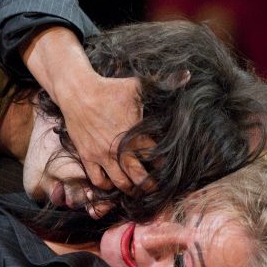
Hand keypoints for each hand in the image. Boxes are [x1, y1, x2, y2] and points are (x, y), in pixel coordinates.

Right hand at [21, 26, 155, 196]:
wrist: (78, 92)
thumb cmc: (109, 88)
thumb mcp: (137, 86)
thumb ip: (165, 84)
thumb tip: (188, 75)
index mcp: (135, 135)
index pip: (156, 159)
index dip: (164, 167)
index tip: (169, 170)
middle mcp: (120, 150)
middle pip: (140, 178)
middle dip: (150, 186)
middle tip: (156, 188)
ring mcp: (102, 156)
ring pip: (120, 183)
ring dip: (130, 190)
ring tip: (136, 190)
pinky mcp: (88, 157)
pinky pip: (98, 180)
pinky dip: (106, 186)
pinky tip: (113, 183)